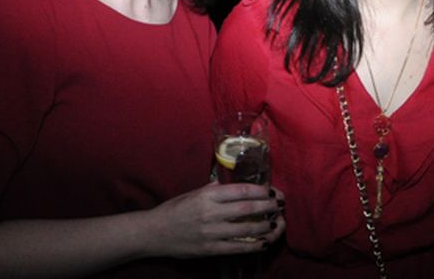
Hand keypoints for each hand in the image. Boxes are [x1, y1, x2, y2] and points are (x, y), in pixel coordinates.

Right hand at [144, 182, 284, 259]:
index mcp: (207, 196)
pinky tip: (264, 241)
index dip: (260, 190)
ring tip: (276, 222)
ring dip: (265, 225)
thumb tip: (232, 185)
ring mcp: (211, 232)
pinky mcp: (210, 249)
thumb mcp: (193, 193)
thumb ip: (213, 189)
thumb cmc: (174, 210)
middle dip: (268, 206)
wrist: (153, 233)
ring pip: (247, 229)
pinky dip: (254, 245)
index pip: (240, 191)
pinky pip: (238, 248)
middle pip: (248, 209)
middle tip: (280, 204)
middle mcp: (211, 213)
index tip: (271, 190)